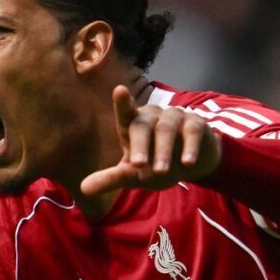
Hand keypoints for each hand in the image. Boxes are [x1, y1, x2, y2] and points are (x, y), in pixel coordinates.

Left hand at [81, 85, 221, 195]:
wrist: (192, 164)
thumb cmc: (155, 165)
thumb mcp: (133, 175)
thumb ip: (110, 179)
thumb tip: (83, 189)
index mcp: (134, 125)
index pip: (126, 112)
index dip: (123, 102)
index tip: (120, 91)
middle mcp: (152, 116)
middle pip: (143, 125)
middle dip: (140, 145)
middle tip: (138, 165)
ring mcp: (174, 117)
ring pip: (166, 128)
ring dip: (163, 151)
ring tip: (161, 172)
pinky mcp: (195, 124)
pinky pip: (192, 131)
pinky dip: (190, 147)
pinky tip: (187, 163)